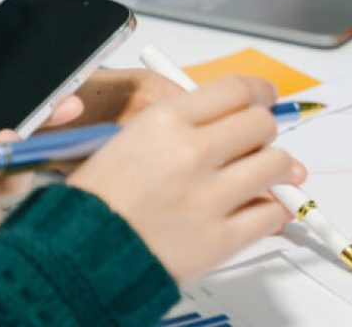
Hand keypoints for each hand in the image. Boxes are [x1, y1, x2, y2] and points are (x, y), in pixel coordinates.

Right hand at [68, 75, 305, 282]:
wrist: (73, 262)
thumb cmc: (94, 206)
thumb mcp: (128, 143)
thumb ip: (183, 129)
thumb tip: (232, 120)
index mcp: (162, 123)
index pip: (235, 90)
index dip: (259, 92)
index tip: (266, 97)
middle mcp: (188, 154)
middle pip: (260, 123)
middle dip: (265, 131)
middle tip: (260, 142)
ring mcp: (207, 198)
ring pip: (276, 165)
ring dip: (278, 169)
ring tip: (269, 176)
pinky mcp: (218, 240)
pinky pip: (271, 214)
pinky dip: (275, 210)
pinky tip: (265, 209)